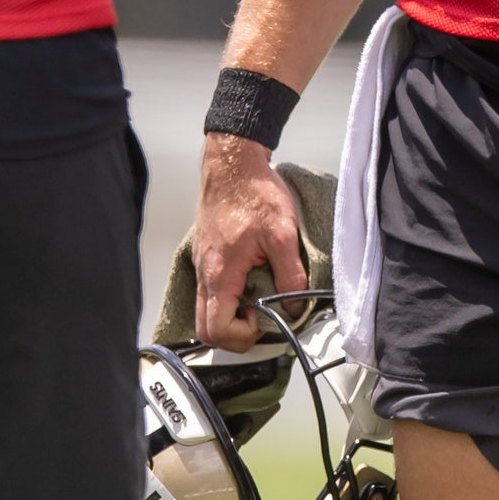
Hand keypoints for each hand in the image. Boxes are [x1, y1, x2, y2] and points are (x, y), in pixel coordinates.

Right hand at [193, 133, 309, 351]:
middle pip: (206, 328)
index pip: (216, 329)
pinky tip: (252, 279)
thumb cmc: (254, 192)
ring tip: (259, 298)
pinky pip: (210, 291)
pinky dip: (229, 297)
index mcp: (219, 273)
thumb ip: (291, 276)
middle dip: (234, 333)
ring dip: (232, 314)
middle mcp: (204, 273)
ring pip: (207, 310)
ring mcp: (202, 265)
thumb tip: (295, 307)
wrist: (233, 164)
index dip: (242, 335)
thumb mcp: (282, 234)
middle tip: (260, 319)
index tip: (264, 320)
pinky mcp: (207, 256)